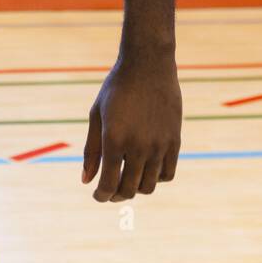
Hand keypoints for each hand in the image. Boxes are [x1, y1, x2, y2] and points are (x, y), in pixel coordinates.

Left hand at [82, 54, 181, 201]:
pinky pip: (167, 174)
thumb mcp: (96, 116)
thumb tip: (86, 181)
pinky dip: (155, 178)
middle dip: (116, 195)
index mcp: (114, 140)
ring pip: (149, 186)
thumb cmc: (116, 89)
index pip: (108, 184)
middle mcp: (138, 147)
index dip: (101, 196)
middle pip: (129, 189)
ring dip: (136, 188)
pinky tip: (146, 169)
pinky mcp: (174, 142)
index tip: (97, 196)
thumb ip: (92, 150)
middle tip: (110, 190)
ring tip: (127, 179)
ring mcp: (159, 145)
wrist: (148, 66)